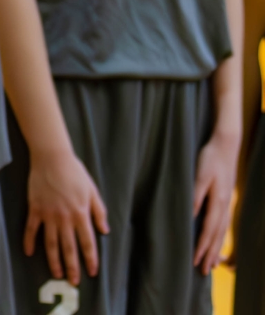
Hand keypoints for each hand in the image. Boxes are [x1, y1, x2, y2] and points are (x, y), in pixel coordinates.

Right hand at [24, 147, 109, 285]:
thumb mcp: (93, 191)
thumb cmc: (74, 172)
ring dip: (54, 260)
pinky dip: (29, 241)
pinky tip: (29, 252)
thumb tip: (105, 231)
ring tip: (56, 273)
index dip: (90, 259)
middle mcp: (65, 218)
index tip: (92, 272)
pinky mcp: (34, 209)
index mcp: (81, 214)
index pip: (87, 243)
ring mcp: (48, 214)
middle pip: (69, 247)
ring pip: (51, 242)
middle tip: (73, 282)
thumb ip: (99, 212)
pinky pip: (31, 229)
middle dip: (72, 266)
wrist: (51, 157)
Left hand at [193, 132, 240, 274]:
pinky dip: (220, 236)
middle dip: (210, 254)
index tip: (195, 261)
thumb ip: (195, 196)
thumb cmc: (209, 159)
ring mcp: (228, 203)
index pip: (208, 230)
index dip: (202, 247)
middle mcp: (225, 206)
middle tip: (204, 271)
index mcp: (218, 202)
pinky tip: (217, 242)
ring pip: (222, 232)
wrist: (226, 146)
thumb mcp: (199, 175)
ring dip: (216, 248)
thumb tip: (190, 215)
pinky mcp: (226, 200)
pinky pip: (223, 224)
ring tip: (212, 264)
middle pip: (217, 236)